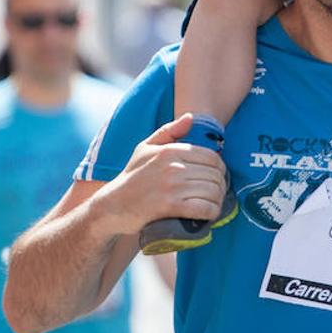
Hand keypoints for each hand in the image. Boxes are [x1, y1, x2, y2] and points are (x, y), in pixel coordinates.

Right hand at [96, 114, 228, 233]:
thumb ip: (169, 131)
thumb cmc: (132, 176)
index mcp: (170, 151)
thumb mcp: (145, 148)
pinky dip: (212, 213)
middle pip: (215, 175)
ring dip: (217, 201)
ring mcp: (171, 187)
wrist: (111, 206)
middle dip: (220, 187)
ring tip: (213, 204)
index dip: (220, 170)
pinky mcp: (169, 207)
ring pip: (212, 192)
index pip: (212, 157)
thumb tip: (190, 117)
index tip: (216, 179)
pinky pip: (204, 208)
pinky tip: (208, 215)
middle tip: (216, 195)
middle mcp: (173, 166)